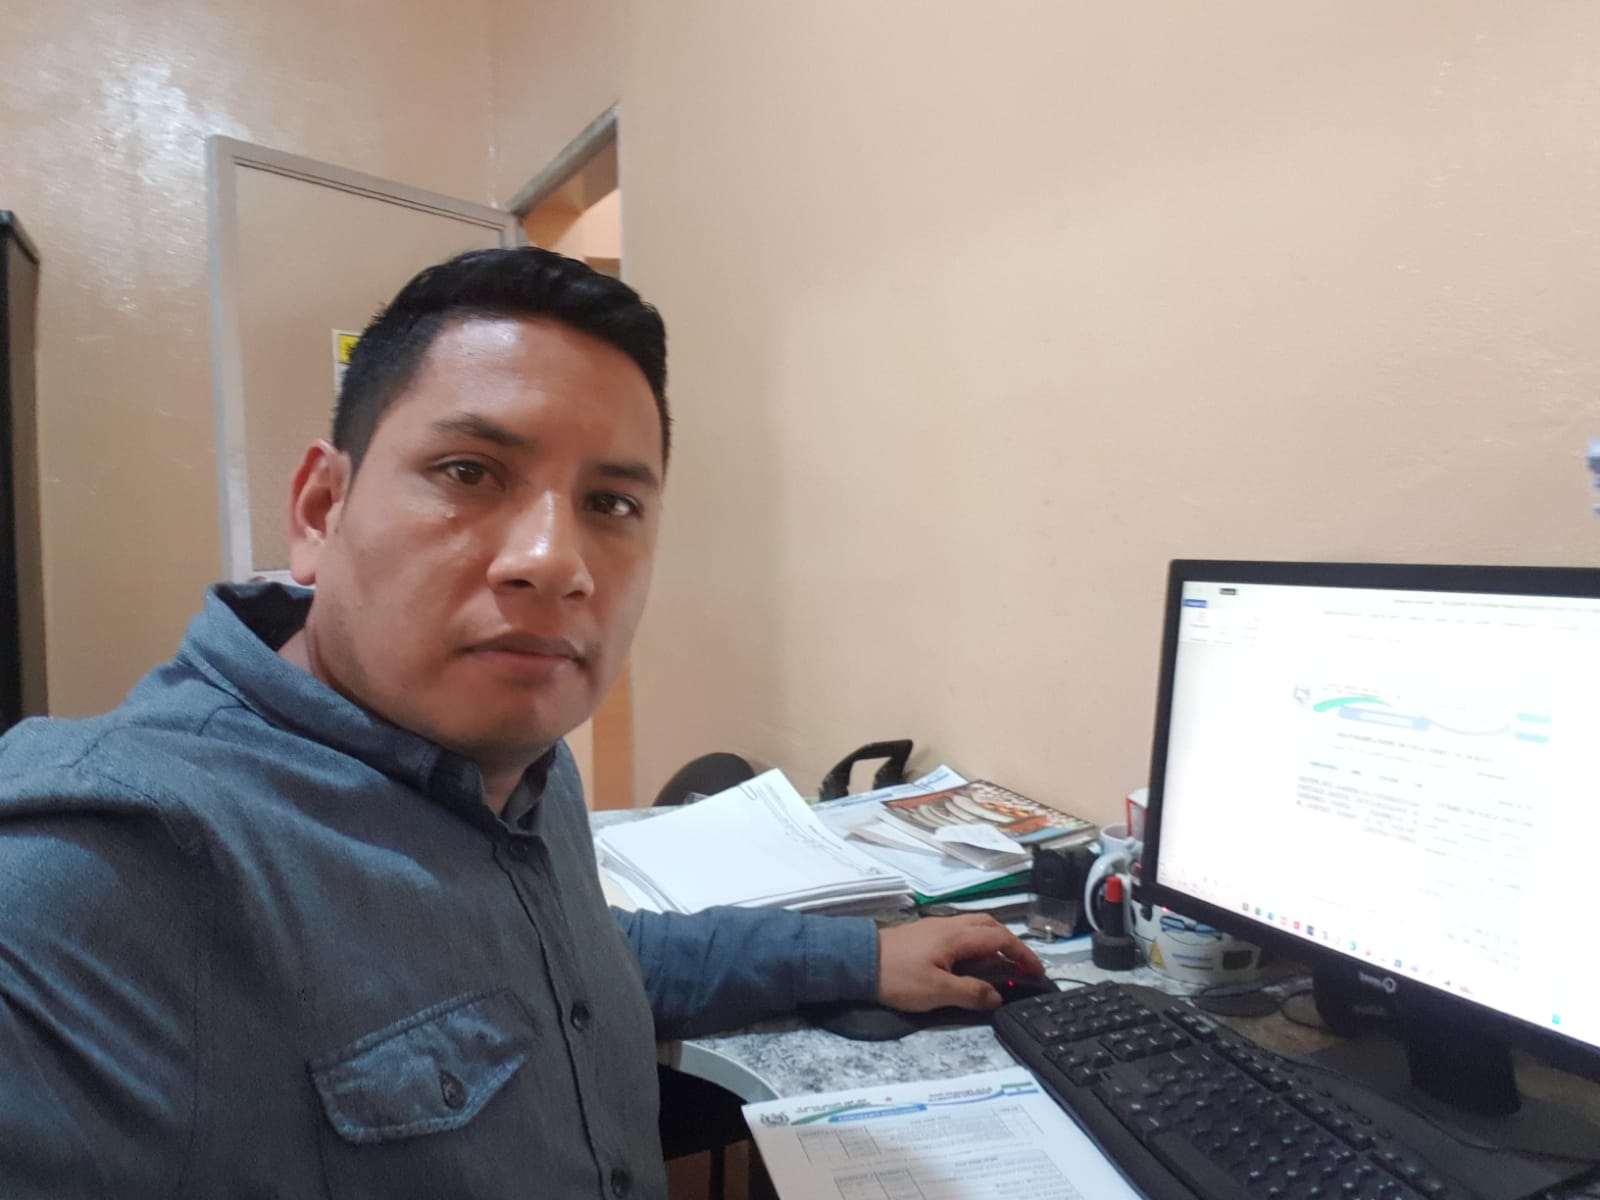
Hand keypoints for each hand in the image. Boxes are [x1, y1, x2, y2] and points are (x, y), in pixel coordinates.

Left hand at [875, 915, 1045, 1012]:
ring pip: (975, 928)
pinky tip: (971, 964)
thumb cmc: (898, 977)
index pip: (1001, 938)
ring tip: (1000, 968)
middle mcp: (950, 925)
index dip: (1022, 953)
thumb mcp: (938, 991)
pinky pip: (961, 934)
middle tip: (1022, 967)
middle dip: (1011, 944)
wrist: (857, 961)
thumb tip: (997, 996)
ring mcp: (936, 927)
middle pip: (990, 926)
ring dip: (993, 944)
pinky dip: (976, 945)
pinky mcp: (924, 935)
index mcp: (957, 936)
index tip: (1038, 970)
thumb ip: (971, 993)